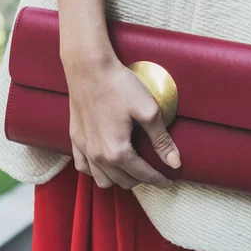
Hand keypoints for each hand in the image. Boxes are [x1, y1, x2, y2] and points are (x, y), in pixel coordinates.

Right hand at [63, 52, 179, 189]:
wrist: (89, 68)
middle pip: (124, 181)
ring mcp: (84, 148)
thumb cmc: (120, 85)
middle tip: (155, 172)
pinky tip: (106, 163)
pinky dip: (96, 171)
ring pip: (102, 180)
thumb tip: (175, 162)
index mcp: (117, 151)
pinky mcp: (75, 139)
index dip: (160, 180)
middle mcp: (98, 156)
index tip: (170, 181)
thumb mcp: (148, 111)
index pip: (143, 175)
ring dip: (119, 179)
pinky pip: (83, 167)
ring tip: (133, 170)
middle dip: (142, 180)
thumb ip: (162, 140)